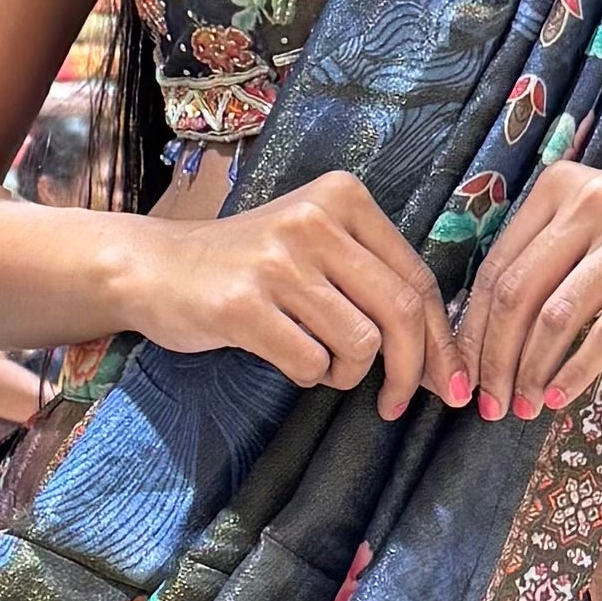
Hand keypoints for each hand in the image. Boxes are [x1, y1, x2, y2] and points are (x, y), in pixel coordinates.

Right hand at [116, 168, 468, 420]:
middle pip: (400, 312)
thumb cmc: (247, 266)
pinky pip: (310, 363)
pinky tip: (288, 361)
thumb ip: (374, 281)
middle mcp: (314, 219)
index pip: (417, 278)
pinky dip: (308, 376)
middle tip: (398, 403)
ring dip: (347, 375)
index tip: (448, 382)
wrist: (154, 267)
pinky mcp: (243, 303)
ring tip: (322, 367)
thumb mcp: (316, 246)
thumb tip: (443, 357)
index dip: (441, 339)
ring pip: (359, 343)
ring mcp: (277, 260)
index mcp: (343, 197)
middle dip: (411, 372)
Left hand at [452, 165, 601, 418]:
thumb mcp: (580, 234)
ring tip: (526, 405)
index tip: (466, 378)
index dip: (475, 330)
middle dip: (499, 358)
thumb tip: (473, 340)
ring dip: (534, 370)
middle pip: (521, 292)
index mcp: (558, 186)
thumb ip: (533, 266)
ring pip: (561, 314)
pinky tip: (560, 395)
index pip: (498, 267)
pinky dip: (578, 370)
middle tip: (492, 403)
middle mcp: (593, 198)